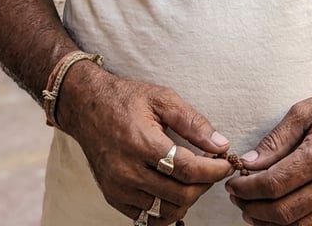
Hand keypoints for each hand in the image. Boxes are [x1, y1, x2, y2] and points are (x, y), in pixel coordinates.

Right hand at [56, 62, 231, 223]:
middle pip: (179, 195)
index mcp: (142, 142)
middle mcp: (128, 170)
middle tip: (212, 170)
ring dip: (187, 199)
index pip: (186, 169)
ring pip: (166, 211)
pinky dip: (166, 209)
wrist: (87, 106)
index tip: (225, 163)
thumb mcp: (162, 98)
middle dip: (204, 185)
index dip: (212, 170)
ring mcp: (118, 187)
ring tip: (194, 179)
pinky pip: (147, 216)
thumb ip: (192, 122)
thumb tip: (220, 144)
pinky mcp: (113, 197)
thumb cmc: (126, 99)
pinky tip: (174, 190)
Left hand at [226, 80, 311, 225]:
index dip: (247, 189)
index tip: (233, 184)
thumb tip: (248, 164)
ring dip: (271, 223)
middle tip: (238, 198)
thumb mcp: (303, 112)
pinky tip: (281, 216)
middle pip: (284, 212)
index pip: (274, 185)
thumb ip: (274, 141)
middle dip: (253, 208)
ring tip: (254, 209)